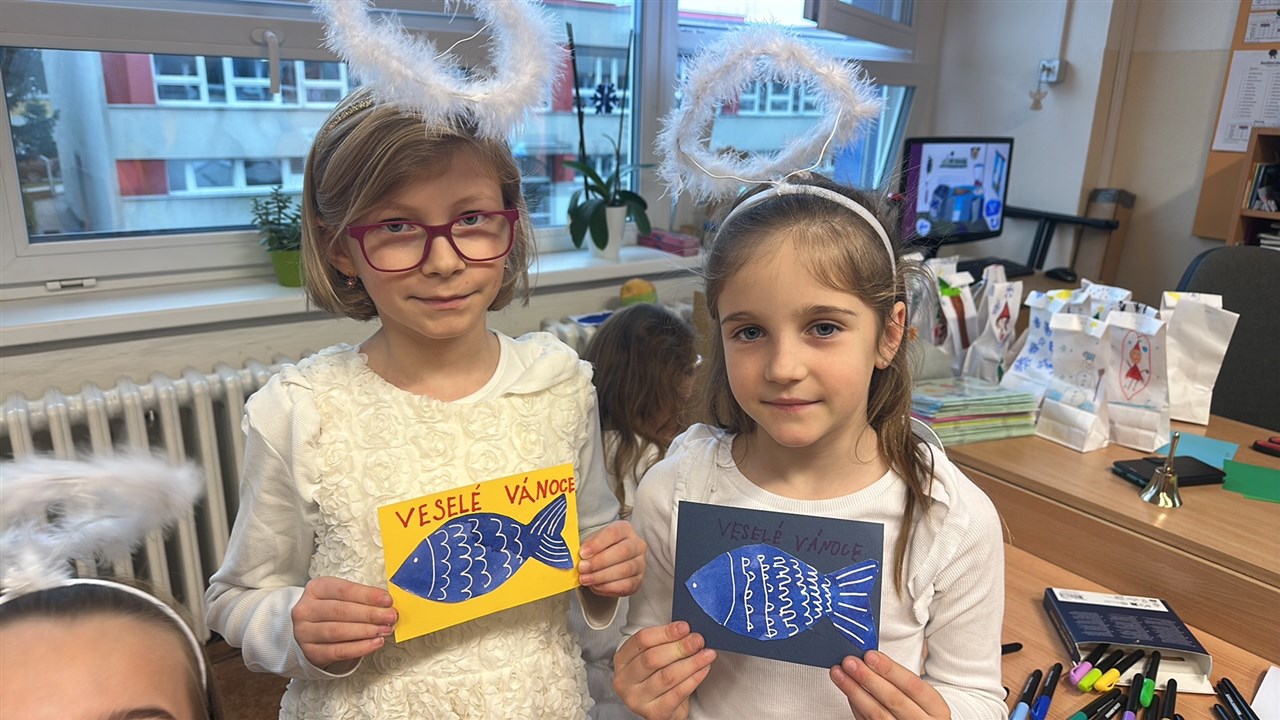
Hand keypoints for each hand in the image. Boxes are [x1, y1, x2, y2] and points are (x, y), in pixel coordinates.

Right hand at [291, 576, 396, 670]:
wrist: (309, 630)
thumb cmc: (330, 609)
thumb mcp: (340, 596)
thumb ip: (360, 598)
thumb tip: (386, 604)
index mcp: (316, 589)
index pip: (343, 590)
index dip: (367, 595)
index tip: (387, 600)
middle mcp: (306, 610)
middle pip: (341, 611)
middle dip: (370, 614)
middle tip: (390, 616)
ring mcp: (305, 632)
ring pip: (338, 632)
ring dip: (367, 631)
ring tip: (385, 630)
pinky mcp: (311, 652)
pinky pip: (338, 651)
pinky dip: (359, 648)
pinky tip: (375, 643)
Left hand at [579, 520, 645, 596]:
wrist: (607, 562)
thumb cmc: (600, 549)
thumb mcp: (592, 541)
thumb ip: (587, 546)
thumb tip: (580, 556)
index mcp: (625, 529)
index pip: (613, 533)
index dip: (597, 544)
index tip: (583, 553)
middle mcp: (637, 545)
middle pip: (622, 551)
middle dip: (599, 562)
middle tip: (583, 568)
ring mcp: (640, 563)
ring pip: (624, 570)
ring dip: (602, 576)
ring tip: (586, 579)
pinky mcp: (638, 581)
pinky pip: (626, 585)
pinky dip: (609, 587)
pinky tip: (596, 586)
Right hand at [614, 622, 715, 719]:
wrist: (661, 707)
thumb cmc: (656, 676)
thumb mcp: (654, 656)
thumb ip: (665, 642)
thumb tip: (687, 631)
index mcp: (622, 659)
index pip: (642, 640)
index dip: (665, 632)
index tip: (684, 627)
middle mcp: (625, 680)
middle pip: (653, 658)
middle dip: (680, 647)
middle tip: (698, 640)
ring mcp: (637, 699)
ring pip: (667, 676)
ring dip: (691, 663)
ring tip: (706, 654)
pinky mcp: (654, 713)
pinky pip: (677, 694)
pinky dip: (693, 680)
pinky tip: (702, 670)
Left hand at [830, 651, 950, 719]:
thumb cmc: (921, 710)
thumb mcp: (923, 697)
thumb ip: (901, 681)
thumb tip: (871, 658)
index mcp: (937, 709)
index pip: (913, 685)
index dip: (890, 669)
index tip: (870, 655)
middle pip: (893, 699)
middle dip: (868, 678)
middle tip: (850, 662)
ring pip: (877, 714)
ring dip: (854, 691)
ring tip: (839, 674)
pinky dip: (856, 706)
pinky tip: (849, 692)